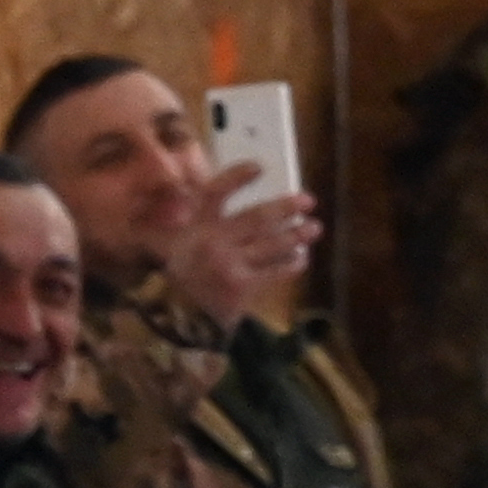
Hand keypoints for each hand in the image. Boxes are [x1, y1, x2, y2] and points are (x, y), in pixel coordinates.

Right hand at [162, 159, 319, 325]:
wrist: (177, 320)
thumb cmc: (180, 279)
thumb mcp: (173, 246)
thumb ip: (190, 222)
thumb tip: (213, 197)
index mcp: (194, 227)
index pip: (215, 192)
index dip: (236, 177)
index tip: (259, 168)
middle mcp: (212, 241)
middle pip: (256, 218)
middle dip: (286, 208)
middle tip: (309, 201)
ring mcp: (229, 265)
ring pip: (271, 244)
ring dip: (297, 235)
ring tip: (314, 228)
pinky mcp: (242, 287)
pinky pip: (275, 272)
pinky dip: (291, 264)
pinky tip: (301, 258)